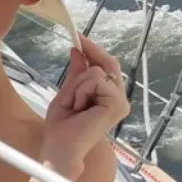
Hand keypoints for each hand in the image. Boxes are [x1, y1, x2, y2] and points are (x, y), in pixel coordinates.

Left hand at [43, 34, 130, 167]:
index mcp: (108, 96)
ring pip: (96, 71)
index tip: (79, 36)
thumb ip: (76, 73)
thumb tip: (78, 51)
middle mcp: (119, 98)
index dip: (94, 50)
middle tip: (76, 44)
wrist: (61, 146)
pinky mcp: (118, 104)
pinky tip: (79, 107)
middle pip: (107, 63)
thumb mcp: (67, 92)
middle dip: (89, 55)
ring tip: (75, 105)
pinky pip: (95, 80)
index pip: (106, 66)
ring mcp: (121, 101)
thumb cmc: (62, 125)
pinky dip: (80, 91)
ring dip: (77, 86)